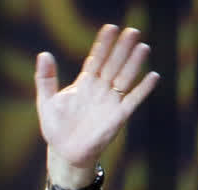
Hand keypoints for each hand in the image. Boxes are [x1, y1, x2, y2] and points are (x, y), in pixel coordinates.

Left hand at [35, 25, 158, 187]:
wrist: (65, 153)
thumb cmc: (56, 128)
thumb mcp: (46, 102)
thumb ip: (45, 79)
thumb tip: (43, 54)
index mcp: (84, 83)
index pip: (96, 59)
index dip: (103, 44)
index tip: (110, 28)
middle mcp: (100, 89)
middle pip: (113, 64)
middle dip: (122, 48)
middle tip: (132, 31)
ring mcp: (110, 102)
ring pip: (125, 78)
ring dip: (134, 64)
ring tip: (143, 47)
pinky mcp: (118, 117)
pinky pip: (133, 100)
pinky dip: (143, 90)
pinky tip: (153, 76)